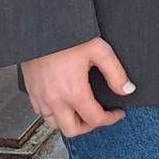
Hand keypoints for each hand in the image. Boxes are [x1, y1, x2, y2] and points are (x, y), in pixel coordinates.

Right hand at [20, 37, 134, 137]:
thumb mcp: (99, 50)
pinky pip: (41, 112)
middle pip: (72, 130)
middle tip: (99, 115)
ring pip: (54, 124)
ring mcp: (40, 97)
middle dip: (89, 126)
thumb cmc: (69, 36)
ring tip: (82, 110)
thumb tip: (127, 90)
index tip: (117, 113)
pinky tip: (63, 102)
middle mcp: (54, 99)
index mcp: (73, 92)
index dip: (110, 119)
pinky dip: (53, 113)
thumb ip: (116, 73)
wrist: (42, 28)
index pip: (94, 119)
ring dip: (69, 121)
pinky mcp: (30, 91)